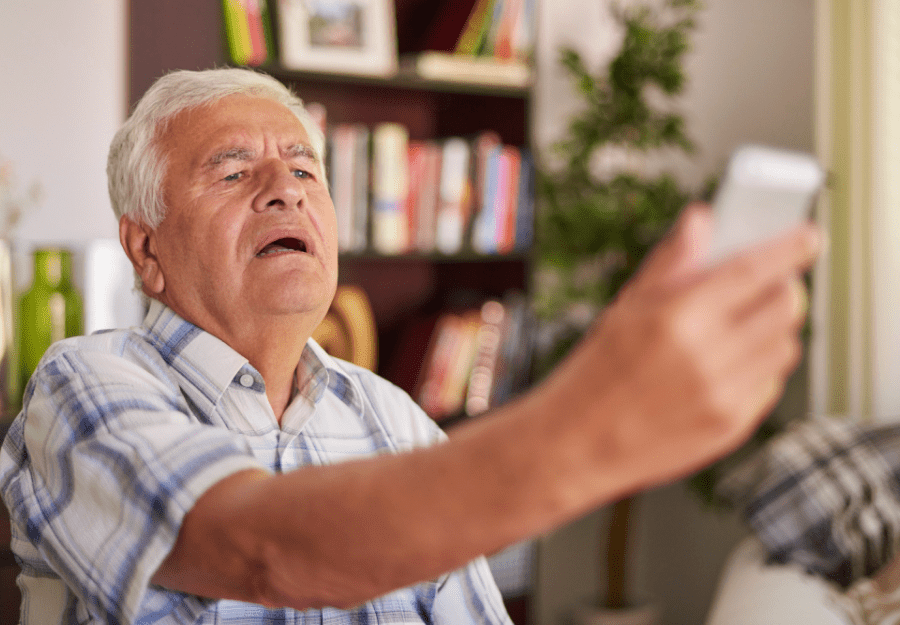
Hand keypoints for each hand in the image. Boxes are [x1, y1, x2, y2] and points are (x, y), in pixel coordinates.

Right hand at [543, 203, 821, 495]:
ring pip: (786, 345)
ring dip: (775, 328)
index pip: (756, 269)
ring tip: (742, 326)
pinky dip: (762, 366)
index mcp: (677, 316)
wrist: (578, 442)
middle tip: (768, 283)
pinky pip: (772, 383)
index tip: (806, 237)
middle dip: (784, 287)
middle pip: (787, 305)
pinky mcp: (732, 426)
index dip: (791, 247)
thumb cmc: (597, 371)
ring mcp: (724, 395)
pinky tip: (730, 364)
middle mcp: (706, 356)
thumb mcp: (626, 306)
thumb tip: (701, 218)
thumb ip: (671, 260)